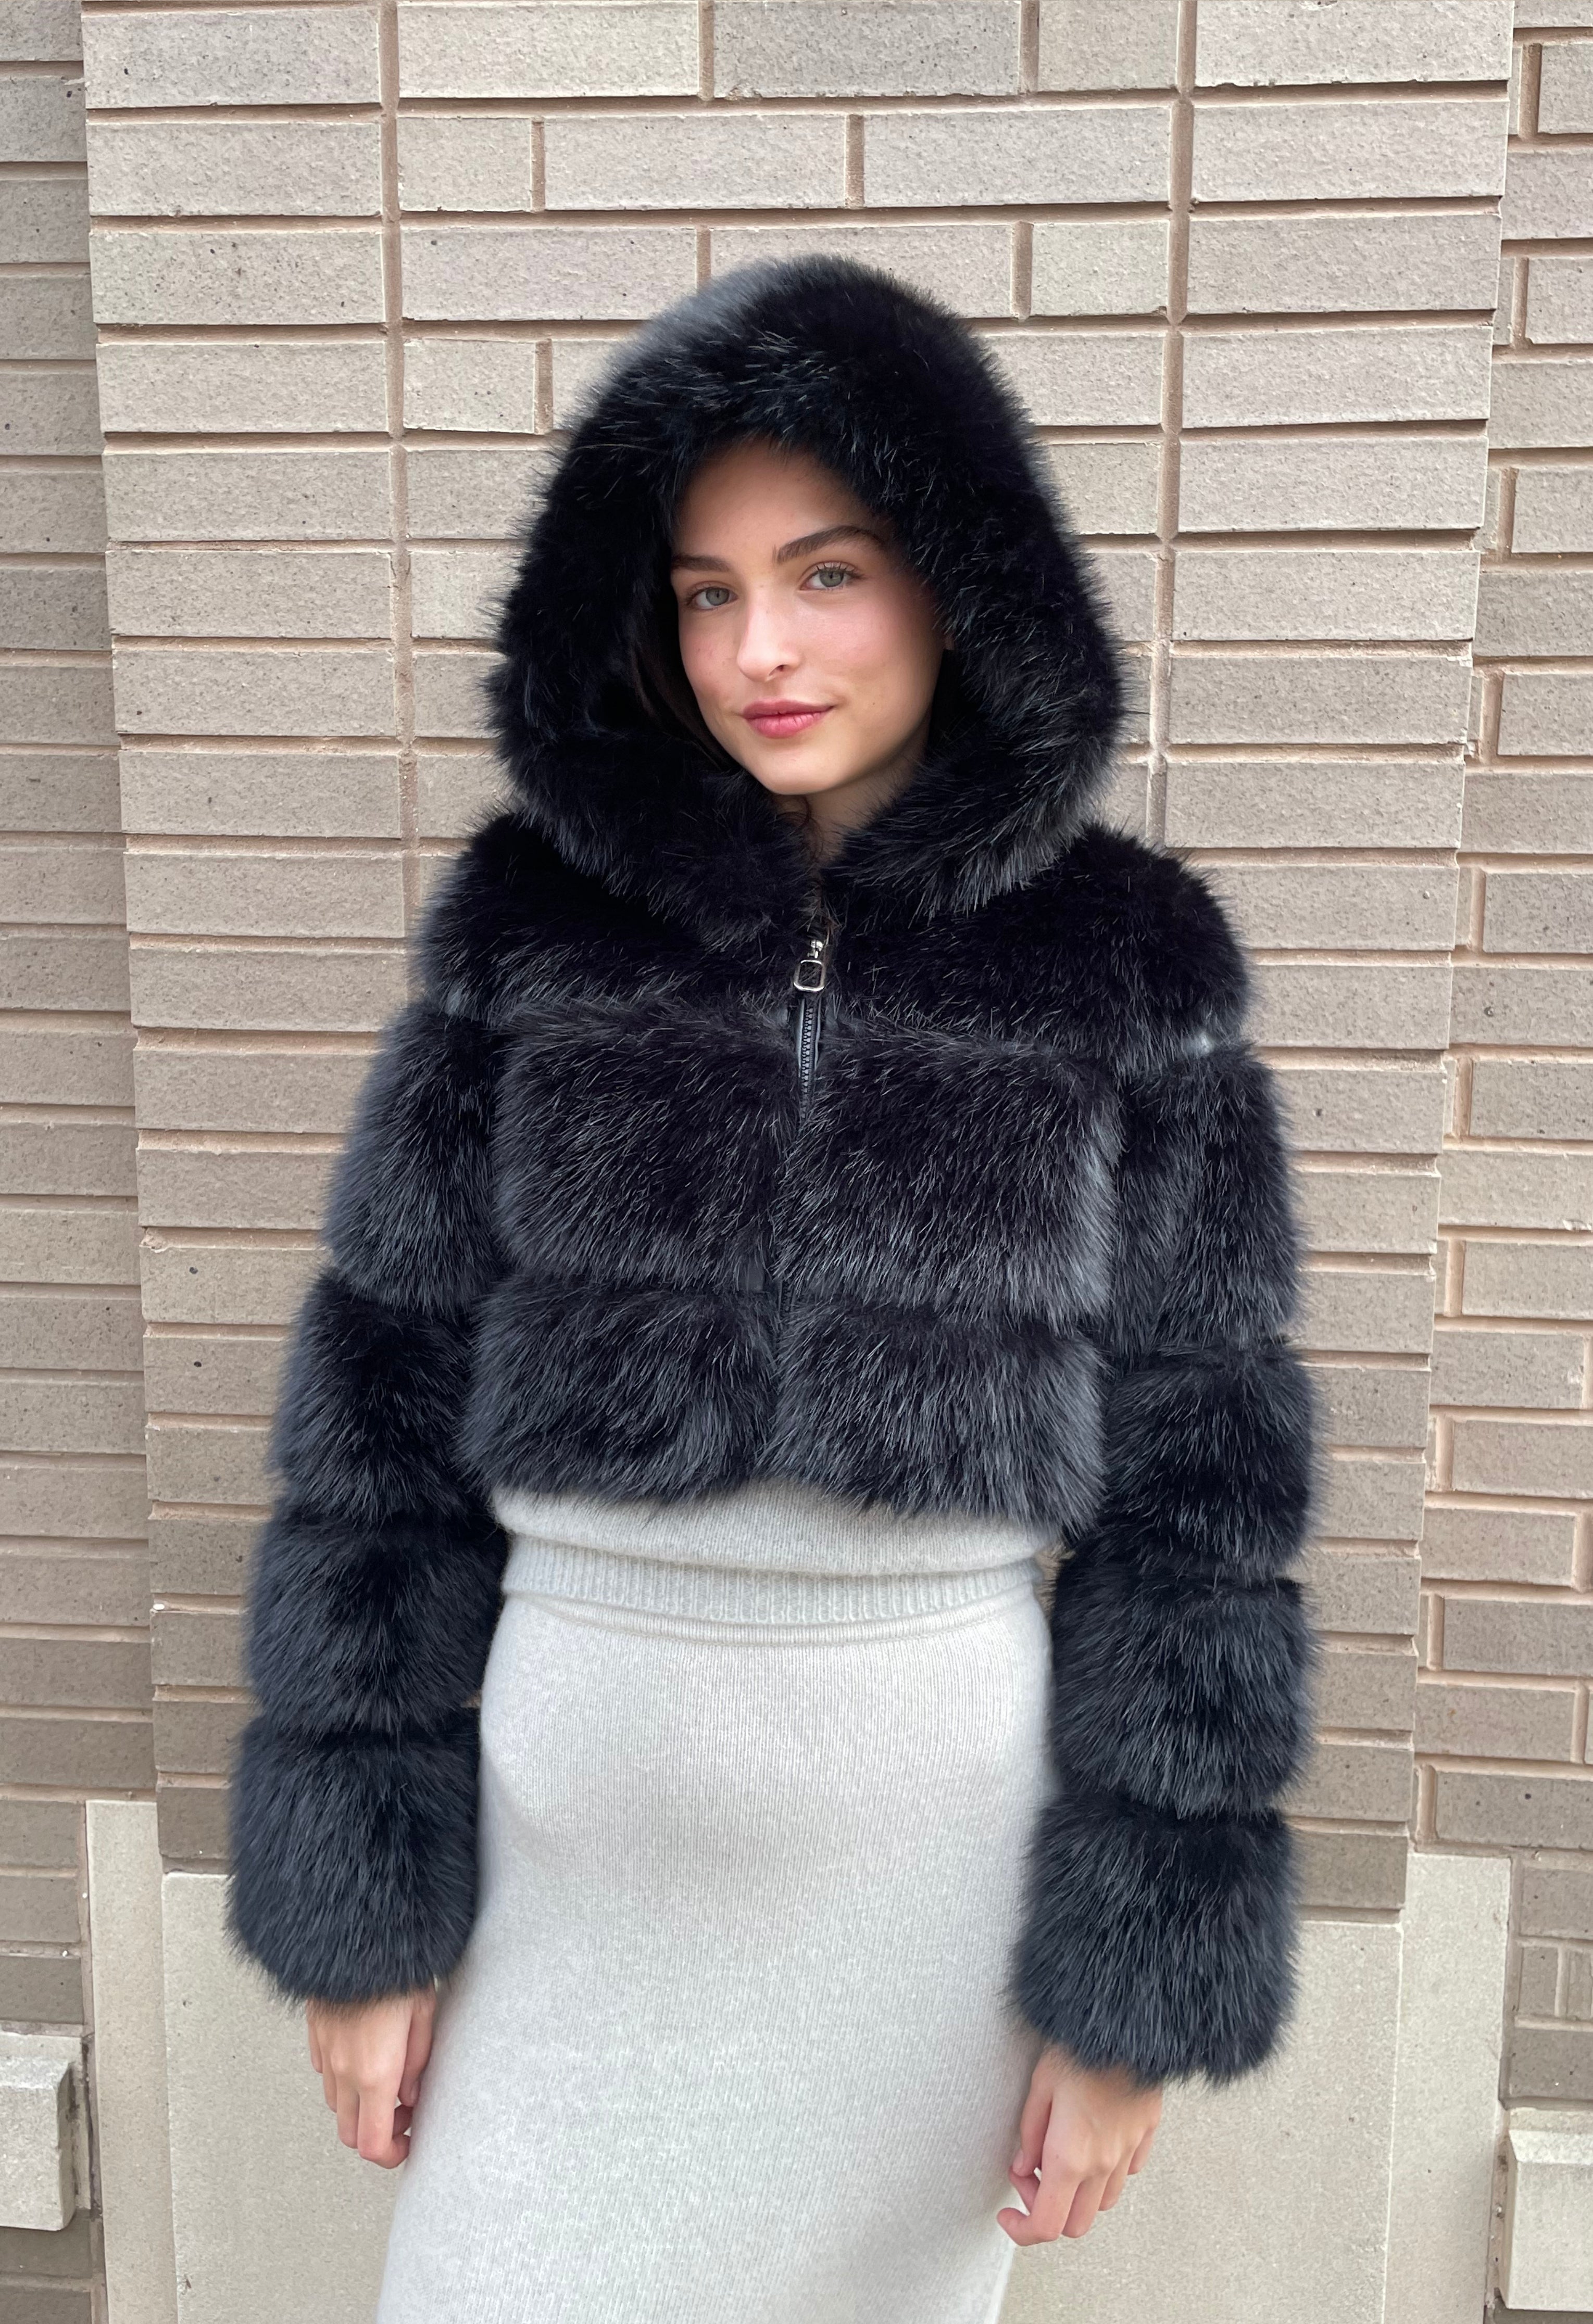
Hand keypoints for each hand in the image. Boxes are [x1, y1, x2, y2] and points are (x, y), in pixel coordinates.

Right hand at [306, 1985, 437, 2167]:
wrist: (357, 1932)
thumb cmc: (397, 1967)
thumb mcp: (425, 2015)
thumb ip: (418, 2065)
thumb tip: (412, 2096)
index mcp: (375, 2073)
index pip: (373, 2144)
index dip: (392, 2155)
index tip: (408, 2144)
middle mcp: (344, 2070)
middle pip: (350, 2133)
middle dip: (376, 2135)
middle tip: (402, 2112)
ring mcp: (326, 2053)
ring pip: (335, 2105)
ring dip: (359, 2107)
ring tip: (387, 2082)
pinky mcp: (316, 2035)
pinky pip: (325, 2073)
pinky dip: (343, 2079)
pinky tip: (364, 2058)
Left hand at [998, 2041, 1162, 2243]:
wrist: (1129, 2023)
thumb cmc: (1079, 2047)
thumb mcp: (1040, 2085)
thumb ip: (1029, 2135)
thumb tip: (1022, 2168)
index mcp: (1071, 2157)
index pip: (1047, 2225)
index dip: (1021, 2230)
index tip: (1007, 2215)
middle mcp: (1103, 2165)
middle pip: (1076, 2224)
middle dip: (1048, 2211)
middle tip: (1030, 2174)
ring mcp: (1129, 2152)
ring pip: (1102, 2204)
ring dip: (1077, 2194)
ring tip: (1059, 2154)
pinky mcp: (1146, 2135)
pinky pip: (1125, 2174)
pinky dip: (1105, 2173)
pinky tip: (1091, 2142)